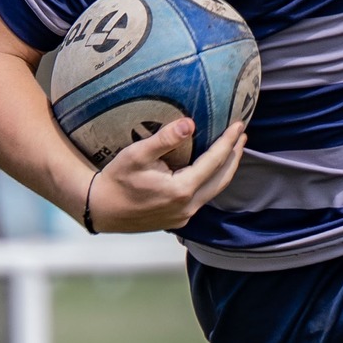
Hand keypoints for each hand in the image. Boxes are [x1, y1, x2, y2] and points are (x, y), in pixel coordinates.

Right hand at [87, 117, 245, 231]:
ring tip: (232, 151)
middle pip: (222, 178)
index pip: (214, 161)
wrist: (100, 209)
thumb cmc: (116, 179)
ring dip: (225, 169)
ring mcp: (184, 216)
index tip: (238, 125)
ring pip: (214, 190)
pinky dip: (212, 181)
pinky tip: (211, 170)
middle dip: (234, 156)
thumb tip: (190, 123)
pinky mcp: (178, 219)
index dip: (228, 142)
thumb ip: (164, 139)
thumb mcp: (137, 154)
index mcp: (181, 190)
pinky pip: (203, 198)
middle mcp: (188, 206)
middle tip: (242, 135)